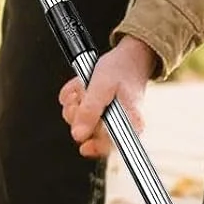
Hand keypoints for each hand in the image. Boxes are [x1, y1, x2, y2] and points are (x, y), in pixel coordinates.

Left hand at [58, 37, 158, 158]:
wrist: (127, 55)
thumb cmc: (121, 69)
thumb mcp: (102, 87)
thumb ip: (90, 111)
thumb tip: (78, 135)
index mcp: (129, 124)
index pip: (111, 148)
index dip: (94, 147)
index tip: (84, 145)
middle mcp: (119, 126)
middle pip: (90, 136)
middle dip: (77, 116)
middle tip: (80, 99)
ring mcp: (106, 119)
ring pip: (80, 124)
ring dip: (73, 106)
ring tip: (81, 90)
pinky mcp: (97, 112)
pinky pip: (77, 113)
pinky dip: (74, 100)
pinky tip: (80, 89)